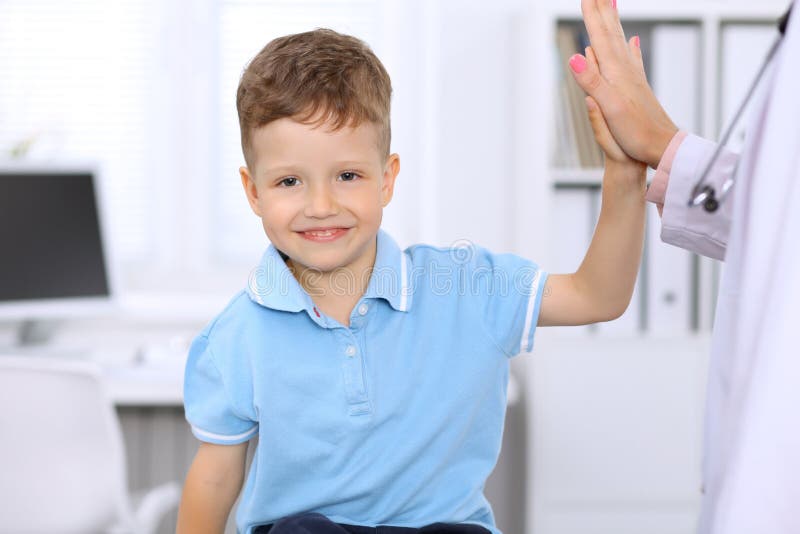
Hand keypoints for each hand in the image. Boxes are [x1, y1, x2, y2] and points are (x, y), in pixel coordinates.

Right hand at [569, 0, 678, 168]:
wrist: (662, 146)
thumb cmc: (636, 132)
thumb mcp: (609, 108)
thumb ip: (592, 81)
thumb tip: (575, 57)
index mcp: (615, 73)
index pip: (599, 37)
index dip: (591, 16)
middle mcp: (625, 70)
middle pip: (611, 32)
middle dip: (602, 10)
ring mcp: (633, 77)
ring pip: (620, 41)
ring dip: (613, 22)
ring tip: (611, 4)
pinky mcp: (638, 87)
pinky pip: (631, 58)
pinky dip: (630, 46)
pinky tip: (633, 41)